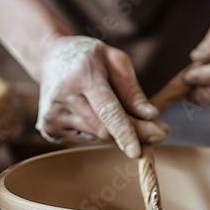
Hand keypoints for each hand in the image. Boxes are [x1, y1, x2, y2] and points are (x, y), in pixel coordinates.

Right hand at [36, 36, 167, 157]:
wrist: (50, 58)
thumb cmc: (89, 58)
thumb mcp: (116, 61)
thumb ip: (133, 91)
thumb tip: (151, 117)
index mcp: (82, 76)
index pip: (107, 111)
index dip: (125, 132)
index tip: (137, 151)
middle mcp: (63, 98)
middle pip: (105, 130)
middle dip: (133, 134)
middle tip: (160, 132)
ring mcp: (52, 115)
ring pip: (97, 137)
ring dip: (117, 133)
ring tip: (125, 116)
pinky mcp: (49, 128)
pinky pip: (86, 139)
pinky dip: (100, 132)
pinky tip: (98, 115)